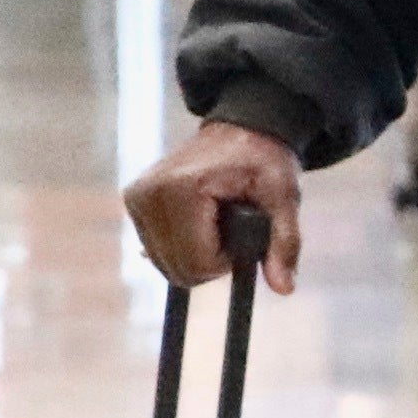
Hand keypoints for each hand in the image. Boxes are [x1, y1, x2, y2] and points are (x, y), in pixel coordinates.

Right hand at [127, 117, 304, 293]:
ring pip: (165, 264)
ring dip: (195, 254)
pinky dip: (179, 246)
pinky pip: (155, 250)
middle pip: (179, 268)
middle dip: (210, 260)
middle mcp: (149, 193)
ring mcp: (137, 198)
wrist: (238, 128)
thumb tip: (284, 288)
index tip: (241, 232)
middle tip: (230, 228)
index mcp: (182, 189)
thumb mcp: (284, 197)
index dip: (227, 260)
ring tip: (214, 220)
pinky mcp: (133, 201)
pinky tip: (195, 221)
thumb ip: (284, 242)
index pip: (198, 262)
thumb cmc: (262, 161)